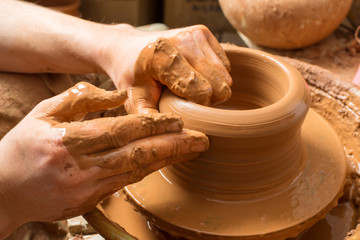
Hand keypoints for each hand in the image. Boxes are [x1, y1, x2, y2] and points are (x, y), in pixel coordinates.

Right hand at [0, 82, 208, 237]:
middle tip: (201, 140)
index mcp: (70, 141)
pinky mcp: (92, 201)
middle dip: (173, 146)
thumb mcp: (44, 113)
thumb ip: (80, 99)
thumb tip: (117, 96)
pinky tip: (166, 162)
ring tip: (192, 150)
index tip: (178, 120)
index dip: (153, 125)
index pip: (122, 130)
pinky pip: (128, 183)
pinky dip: (149, 171)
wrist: (4, 191)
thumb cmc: (23, 147)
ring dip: (168, 160)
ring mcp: (89, 188)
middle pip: (138, 154)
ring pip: (138, 172)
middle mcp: (83, 167)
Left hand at [99, 24, 231, 113]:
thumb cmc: (132, 77)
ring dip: (211, 87)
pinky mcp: (204, 32)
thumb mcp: (135, 102)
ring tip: (187, 85)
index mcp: (163, 57)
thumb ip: (154, 120)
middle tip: (186, 98)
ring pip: (226, 76)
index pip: (203, 92)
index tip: (181, 106)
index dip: (197, 107)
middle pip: (220, 86)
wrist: (127, 48)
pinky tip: (193, 73)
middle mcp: (184, 41)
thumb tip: (180, 137)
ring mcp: (196, 34)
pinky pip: (225, 65)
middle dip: (208, 99)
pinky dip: (213, 74)